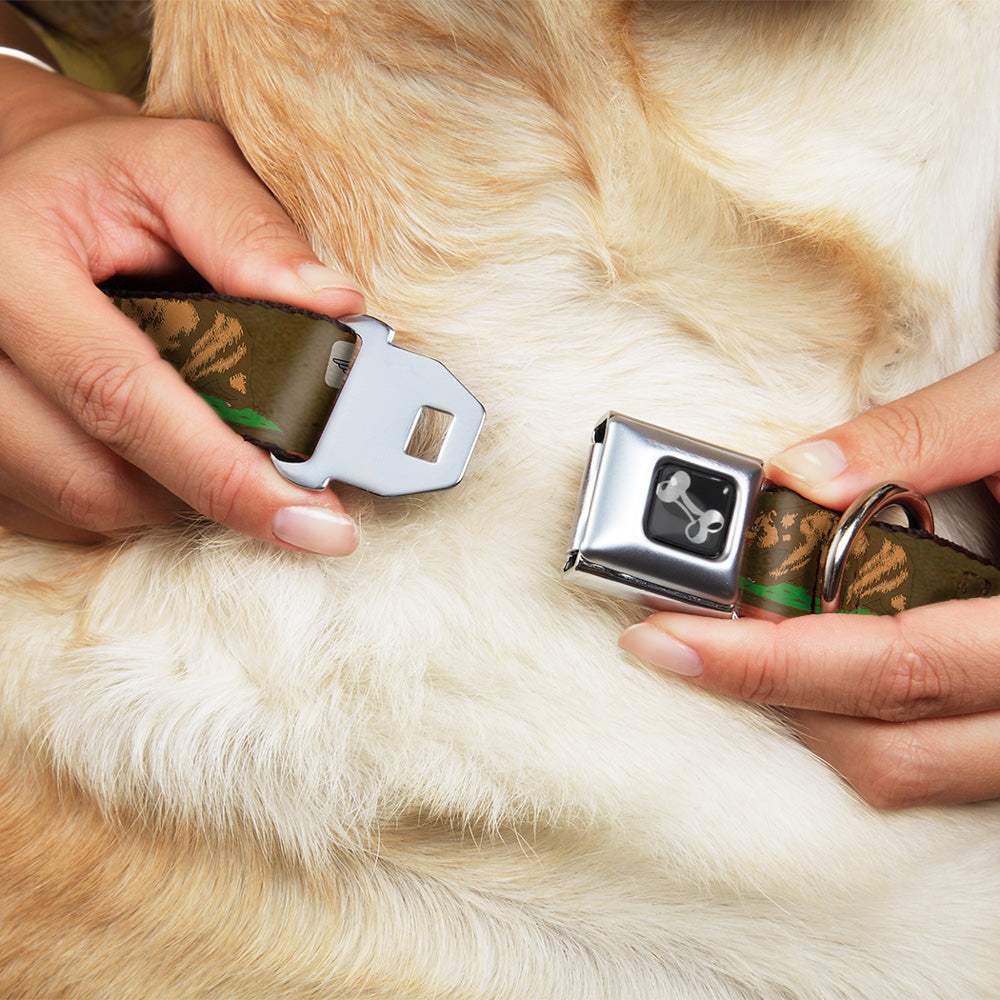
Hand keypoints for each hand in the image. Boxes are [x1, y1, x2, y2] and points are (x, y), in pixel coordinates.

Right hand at [0, 59, 363, 552]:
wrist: (19, 185)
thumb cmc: (102, 175)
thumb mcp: (177, 165)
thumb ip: (251, 231)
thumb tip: (335, 309)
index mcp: (8, 266)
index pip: (120, 396)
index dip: (223, 473)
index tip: (314, 521)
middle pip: (96, 478)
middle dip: (211, 492)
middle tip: (294, 487)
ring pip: (83, 505)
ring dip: (175, 493)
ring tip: (225, 442)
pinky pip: (61, 511)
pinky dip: (134, 494)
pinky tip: (166, 447)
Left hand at [620, 351, 999, 807]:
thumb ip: (921, 436)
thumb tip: (798, 475)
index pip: (897, 665)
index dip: (769, 661)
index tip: (668, 635)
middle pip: (892, 747)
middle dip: (768, 695)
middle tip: (678, 638)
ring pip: (913, 771)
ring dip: (811, 717)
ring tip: (737, 645)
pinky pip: (938, 762)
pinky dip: (861, 721)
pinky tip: (816, 660)